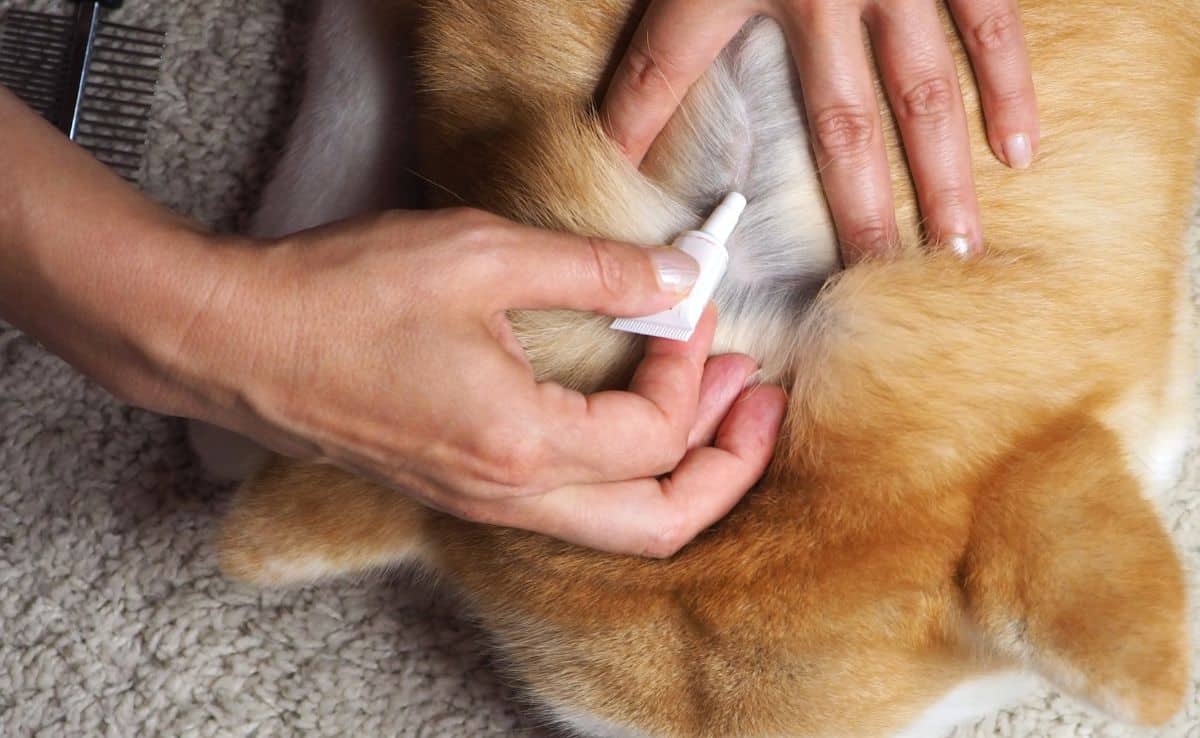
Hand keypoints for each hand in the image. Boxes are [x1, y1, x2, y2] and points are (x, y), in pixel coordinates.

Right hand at [178, 209, 786, 556]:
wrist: (237, 343)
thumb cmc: (340, 299)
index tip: (688, 303)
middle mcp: (508, 495)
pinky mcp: (464, 485)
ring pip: (618, 525)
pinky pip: (572, 504)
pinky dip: (624, 466)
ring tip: (714, 401)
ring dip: (680, 469)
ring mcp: (484, 501)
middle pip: (660, 526)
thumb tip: (677, 277)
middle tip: (758, 401)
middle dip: (729, 467)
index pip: (656, 434)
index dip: (692, 364)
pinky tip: (628, 408)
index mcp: (520, 445)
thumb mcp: (482, 256)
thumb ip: (596, 269)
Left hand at [602, 0, 1038, 261]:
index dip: (638, 138)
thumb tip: (601, 78)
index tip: (634, 215)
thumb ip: (652, 16)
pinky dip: (1006, 86)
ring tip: (952, 252)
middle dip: (850, 211)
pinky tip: (1018, 150)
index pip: (665, 71)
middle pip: (834, 124)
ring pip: (922, 94)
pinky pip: (988, 23)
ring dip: (938, 179)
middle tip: (864, 286)